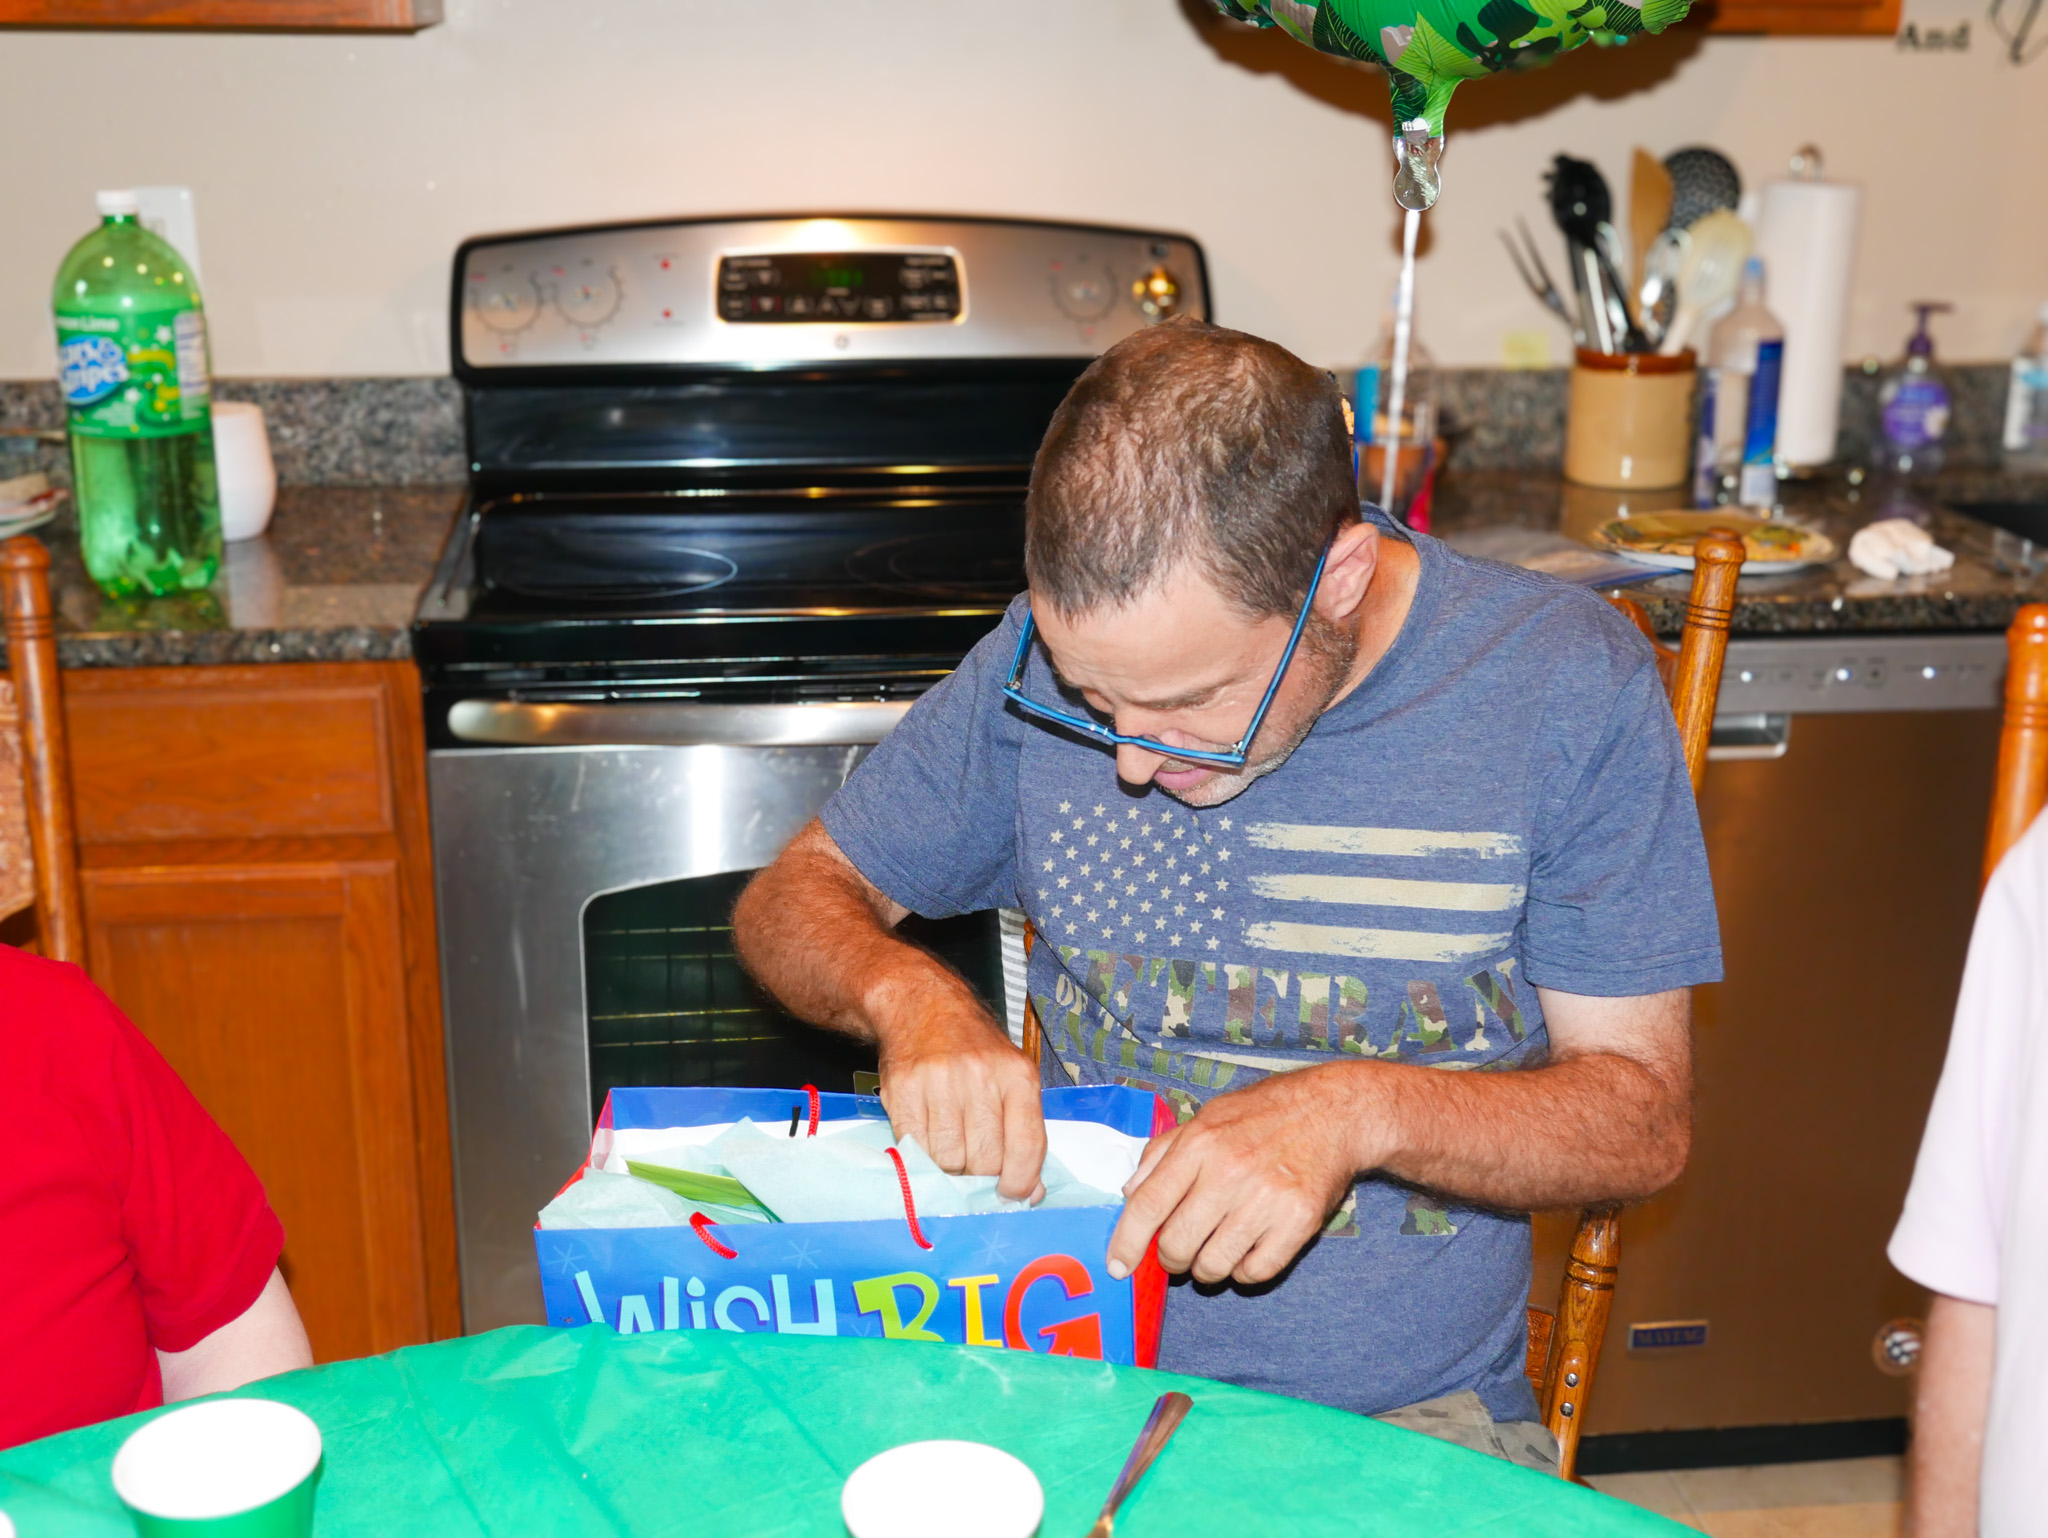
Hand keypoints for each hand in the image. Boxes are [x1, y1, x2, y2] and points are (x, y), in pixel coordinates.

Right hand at [873, 977, 1045, 1201]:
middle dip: (981, 1175)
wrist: (922, 1006)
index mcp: (1017, 1075)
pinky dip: (923, 1154)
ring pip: (949, 1160)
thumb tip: (1030, 1193)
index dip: (1020, 1182)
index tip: (1012, 1195)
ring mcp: (939, 1081)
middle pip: (985, 1160)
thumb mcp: (1012, 1078)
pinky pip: (916, 1147)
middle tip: (975, 1164)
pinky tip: (928, 1137)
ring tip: (950, 1146)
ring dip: (950, 1166)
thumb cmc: (974, 1051)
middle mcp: (981, 1076)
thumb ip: (1025, 1133)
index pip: (1026, 1146)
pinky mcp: (903, 1088)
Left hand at [1107, 1064, 1381, 1285]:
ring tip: (1215, 1248)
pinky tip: (1247, 1249)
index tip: (1117, 1266)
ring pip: (1213, 1266)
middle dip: (1170, 1258)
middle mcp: (1229, 1171)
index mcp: (1200, 1144)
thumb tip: (1130, 1194)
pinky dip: (1244, 1271)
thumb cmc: (1263, 1115)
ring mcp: (1266, 1199)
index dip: (1126, 1242)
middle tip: (1180, 1250)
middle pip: (1177, 1243)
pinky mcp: (1299, 1221)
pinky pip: (1256, 1272)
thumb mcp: (1206, 1117)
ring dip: (1207, 1268)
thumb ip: (1162, 1153)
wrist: (1333, 1112)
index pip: (1148, 1205)